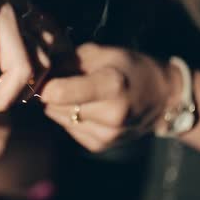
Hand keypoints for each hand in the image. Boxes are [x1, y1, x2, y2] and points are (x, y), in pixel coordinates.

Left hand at [41, 43, 179, 151]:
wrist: (160, 96)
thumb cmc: (128, 67)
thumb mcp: (102, 53)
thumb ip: (68, 60)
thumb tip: (38, 72)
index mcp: (111, 85)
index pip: (59, 92)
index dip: (45, 84)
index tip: (43, 77)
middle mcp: (111, 114)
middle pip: (55, 106)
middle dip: (50, 93)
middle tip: (57, 80)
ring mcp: (107, 134)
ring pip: (59, 119)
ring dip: (58, 105)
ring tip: (74, 92)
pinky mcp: (100, 146)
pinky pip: (69, 129)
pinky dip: (69, 117)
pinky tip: (84, 106)